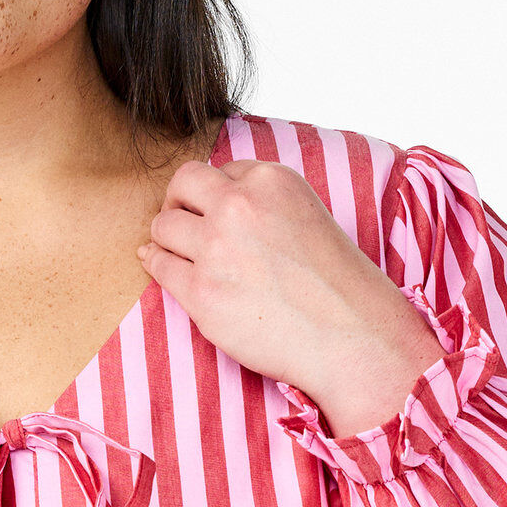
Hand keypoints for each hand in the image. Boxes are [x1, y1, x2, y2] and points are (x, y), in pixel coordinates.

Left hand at [140, 159, 444, 439]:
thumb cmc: (334, 282)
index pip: (221, 171)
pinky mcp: (201, 291)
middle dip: (178, 201)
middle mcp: (240, 206)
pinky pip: (158, 266)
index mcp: (271, 180)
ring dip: (166, 238)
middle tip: (182, 222)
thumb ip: (262, 201)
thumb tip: (211, 201)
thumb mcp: (306, 214)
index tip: (218, 215)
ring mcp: (216, 248)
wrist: (350, 334)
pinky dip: (157, 265)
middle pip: (182, 184)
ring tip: (180, 254)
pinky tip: (163, 268)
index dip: (216, 195)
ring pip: (162, 225)